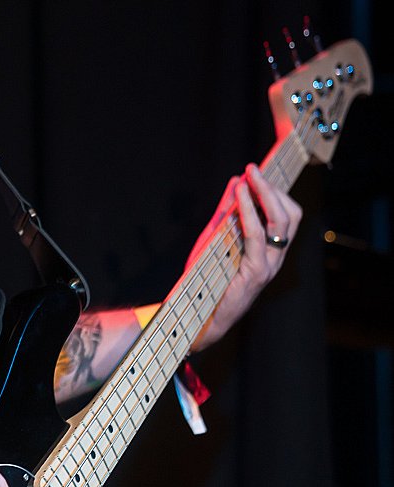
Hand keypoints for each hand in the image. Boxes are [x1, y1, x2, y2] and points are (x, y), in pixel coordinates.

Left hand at [188, 163, 301, 349]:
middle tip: (253, 169)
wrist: (197, 317)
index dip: (276, 191)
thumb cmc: (207, 279)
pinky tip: (239, 195)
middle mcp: (275, 258)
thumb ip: (227, 214)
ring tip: (248, 176)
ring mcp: (268, 267)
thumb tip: (234, 182)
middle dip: (272, 188)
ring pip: (280, 222)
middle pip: (290, 216)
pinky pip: (256, 235)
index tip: (259, 172)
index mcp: (271, 252)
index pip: (288, 216)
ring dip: (264, 193)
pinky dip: (249, 211)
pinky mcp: (255, 273)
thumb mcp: (217, 239)